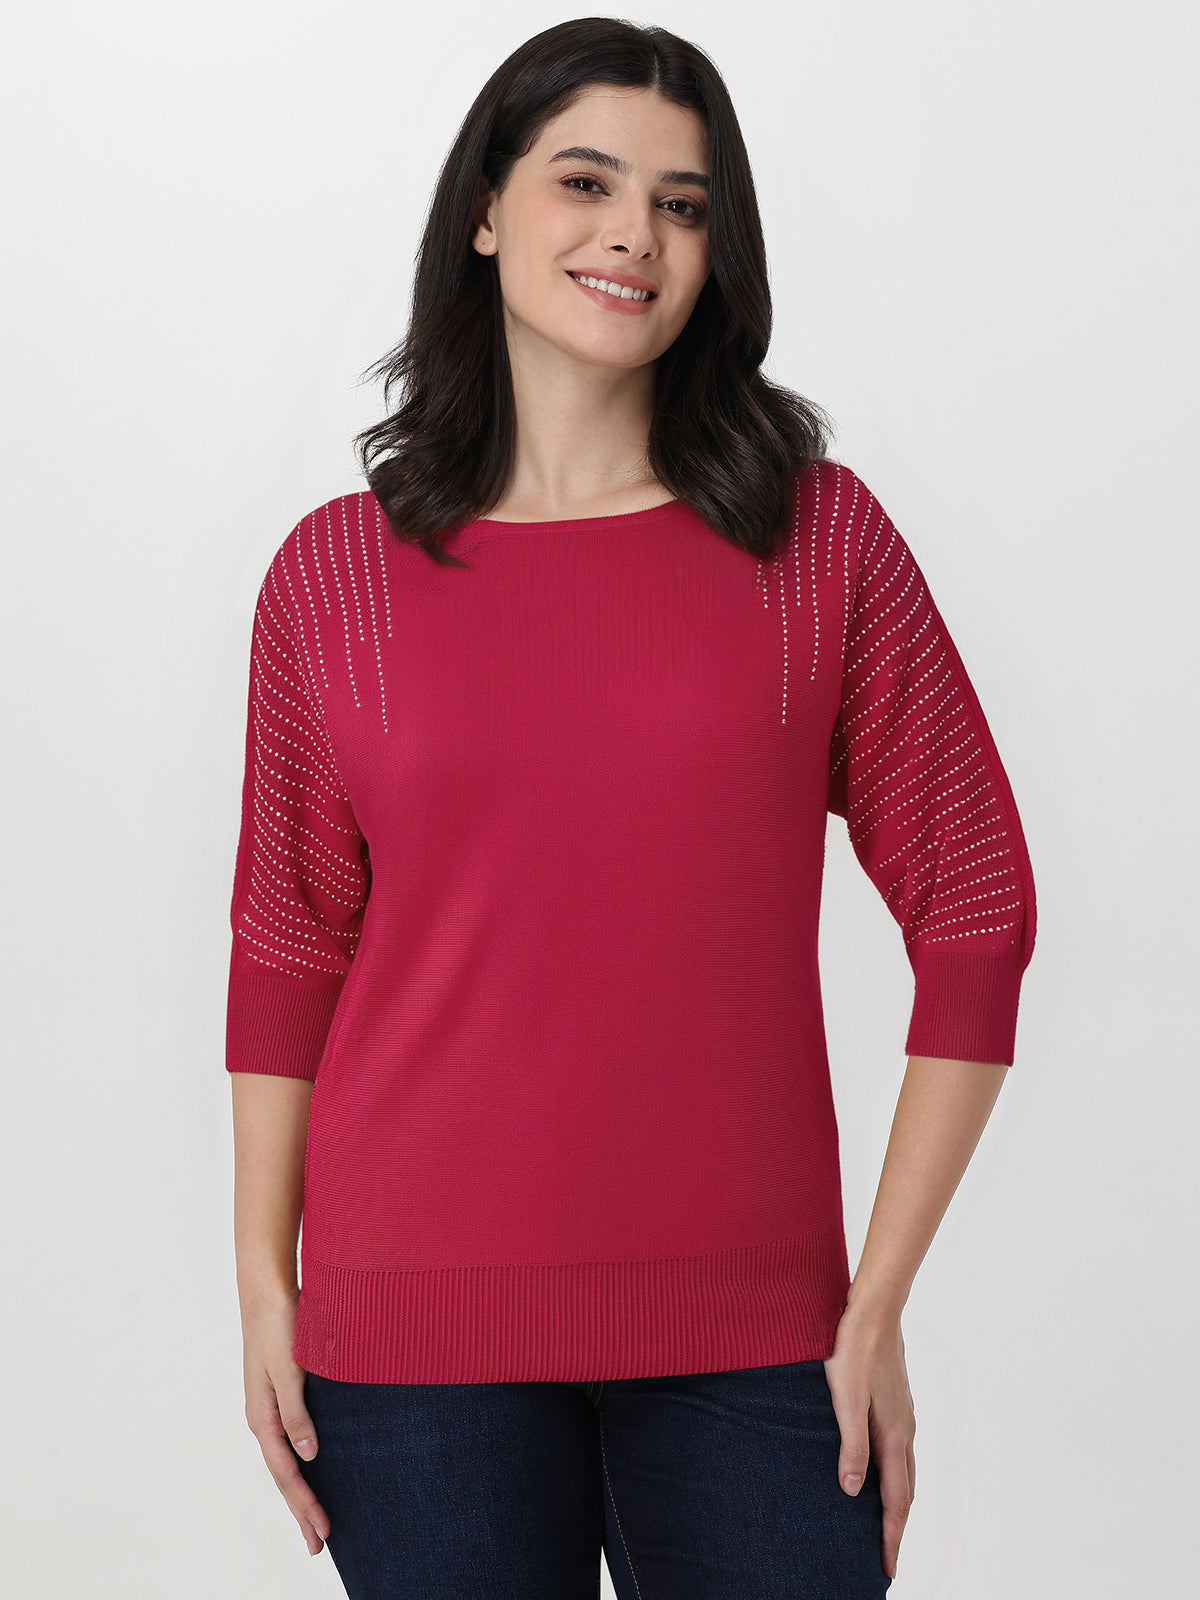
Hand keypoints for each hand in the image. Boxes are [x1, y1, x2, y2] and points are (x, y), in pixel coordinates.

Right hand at [240, 1289, 330, 1555]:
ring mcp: (271, 1406)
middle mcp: (264, 1417)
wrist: (267, 1288)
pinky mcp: (282, 1392)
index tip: (323, 1532)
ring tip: (314, 1519)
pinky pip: (291, 1438)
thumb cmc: (279, 1324)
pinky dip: (301, 1462)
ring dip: (300, 1490)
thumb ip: (297, 1413)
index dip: (305, 1504)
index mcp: (263, 1417)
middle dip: (301, 1510)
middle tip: (318, 1544)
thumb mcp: (290, 1369)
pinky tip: (313, 1467)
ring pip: (286, 1459)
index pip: (287, 1473)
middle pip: (284, 1474)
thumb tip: (308, 1456)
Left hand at [823, 1301, 915, 1581]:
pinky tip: (882, 1468)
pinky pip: (900, 1450)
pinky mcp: (896, 1402)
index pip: (896, 1500)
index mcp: (893, 1435)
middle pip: (905, 1491)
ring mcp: (903, 1415)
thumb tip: (850, 1490)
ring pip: (904, 1470)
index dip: (891, 1536)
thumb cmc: (854, 1349)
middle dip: (897, 1527)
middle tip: (887, 1556)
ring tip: (886, 1523)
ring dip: (898, 1501)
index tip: (887, 1567)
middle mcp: (903, 1430)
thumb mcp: (845, 1397)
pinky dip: (895, 1473)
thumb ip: (851, 1444)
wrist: (874, 1309)